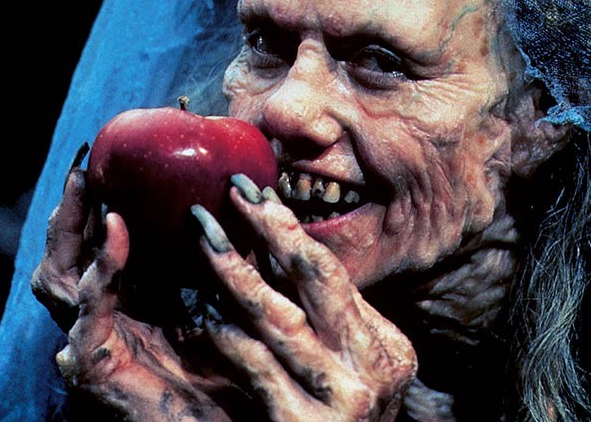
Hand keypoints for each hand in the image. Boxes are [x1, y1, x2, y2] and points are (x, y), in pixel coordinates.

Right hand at [31, 154, 233, 420]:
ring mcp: (93, 344)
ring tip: (94, 191)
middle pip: (67, 258)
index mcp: (130, 303)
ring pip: (61, 281)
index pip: (95, 248)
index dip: (93, 207)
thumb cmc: (237, 367)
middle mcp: (105, 320)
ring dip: (75, 231)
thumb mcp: (230, 298)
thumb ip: (226, 257)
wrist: (234, 421)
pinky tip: (118, 233)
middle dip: (72, 211)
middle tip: (85, 167)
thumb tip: (247, 198)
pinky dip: (103, 270)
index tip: (104, 162)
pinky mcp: (97, 369)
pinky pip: (89, 315)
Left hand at [191, 174, 417, 421]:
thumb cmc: (339, 418)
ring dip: (239, 274)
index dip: (290, 228)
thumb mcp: (348, 363)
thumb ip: (326, 317)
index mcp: (385, 345)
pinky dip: (231, 340)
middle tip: (229, 193)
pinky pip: (260, 372)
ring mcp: (344, 399)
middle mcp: (373, 368)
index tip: (255, 191)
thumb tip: (278, 246)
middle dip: (269, 231)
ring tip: (205, 239)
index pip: (331, 273)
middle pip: (315, 281)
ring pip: (282, 321)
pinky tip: (205, 315)